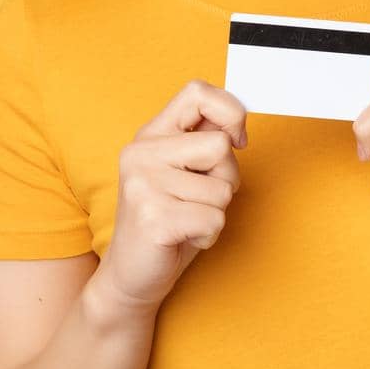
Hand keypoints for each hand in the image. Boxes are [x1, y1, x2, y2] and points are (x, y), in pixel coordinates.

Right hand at [101, 79, 247, 315]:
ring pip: (222, 188)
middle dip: (225, 178)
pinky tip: (182, 239)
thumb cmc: (169, 220)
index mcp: (150, 135)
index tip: (235, 141)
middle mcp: (141, 153)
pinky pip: (214, 219)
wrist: (131, 275)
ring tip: (186, 221)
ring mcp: (143, 184)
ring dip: (215, 212)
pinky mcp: (152, 218)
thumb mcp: (186, 172)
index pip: (197, 92)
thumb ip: (204, 141)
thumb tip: (237, 127)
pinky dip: (209, 236)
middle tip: (198, 200)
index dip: (229, 112)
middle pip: (220, 146)